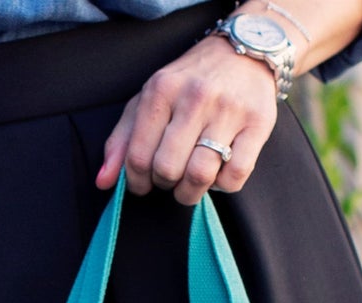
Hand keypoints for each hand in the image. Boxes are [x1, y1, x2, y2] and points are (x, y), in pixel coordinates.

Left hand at [95, 34, 278, 205]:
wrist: (244, 51)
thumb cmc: (190, 83)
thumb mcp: (149, 100)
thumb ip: (122, 140)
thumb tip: (103, 182)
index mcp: (161, 90)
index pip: (138, 157)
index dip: (137, 182)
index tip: (144, 183)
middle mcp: (195, 97)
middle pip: (168, 169)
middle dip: (166, 184)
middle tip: (172, 177)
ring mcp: (228, 110)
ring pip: (200, 175)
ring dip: (192, 191)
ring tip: (192, 181)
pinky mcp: (257, 124)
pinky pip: (235, 176)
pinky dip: (223, 185)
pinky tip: (219, 172)